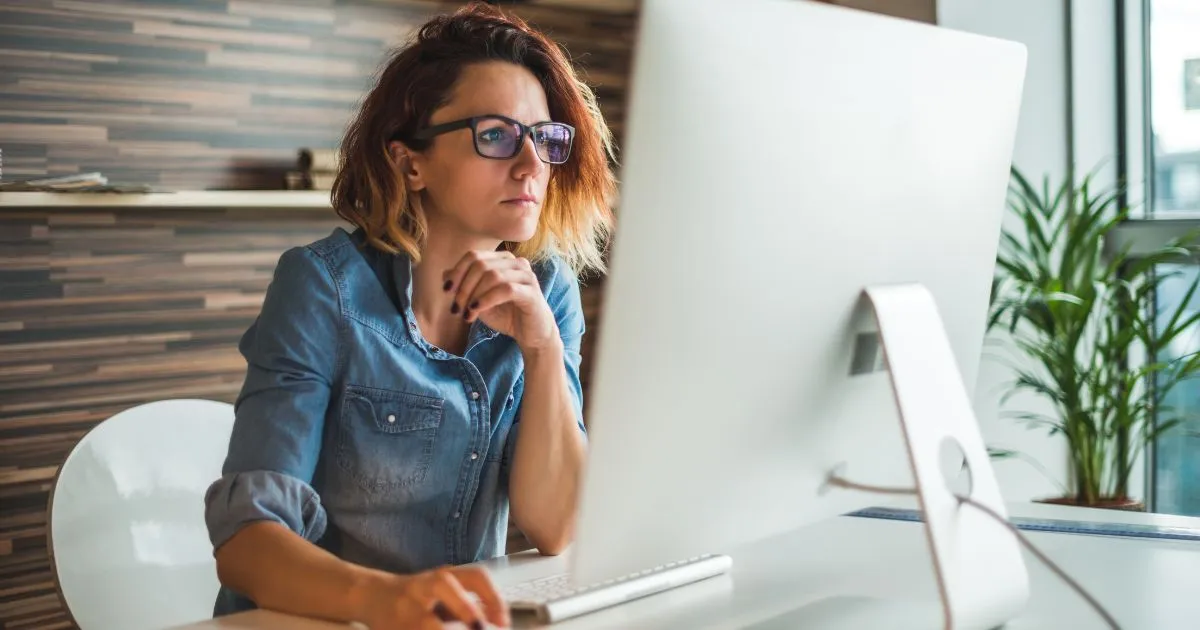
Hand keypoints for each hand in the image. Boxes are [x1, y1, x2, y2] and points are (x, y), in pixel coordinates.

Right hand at [360, 565, 509, 629]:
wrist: (371, 596)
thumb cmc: (416, 598)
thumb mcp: (444, 592)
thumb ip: (469, 604)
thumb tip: (499, 622)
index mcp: (441, 576)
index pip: (474, 576)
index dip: (493, 598)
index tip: (503, 622)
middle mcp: (422, 587)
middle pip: (444, 587)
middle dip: (467, 610)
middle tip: (481, 628)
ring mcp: (405, 609)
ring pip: (428, 623)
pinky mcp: (393, 629)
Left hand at [444, 250, 559, 352]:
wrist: (531, 334)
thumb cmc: (506, 315)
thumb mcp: (479, 300)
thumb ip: (464, 286)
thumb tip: (445, 274)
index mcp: (503, 260)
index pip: (474, 256)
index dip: (457, 272)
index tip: (446, 291)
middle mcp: (516, 263)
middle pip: (480, 264)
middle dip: (463, 287)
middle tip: (455, 308)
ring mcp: (526, 276)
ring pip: (492, 275)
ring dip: (473, 295)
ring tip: (466, 314)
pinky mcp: (532, 292)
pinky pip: (505, 289)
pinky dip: (486, 300)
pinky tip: (476, 311)